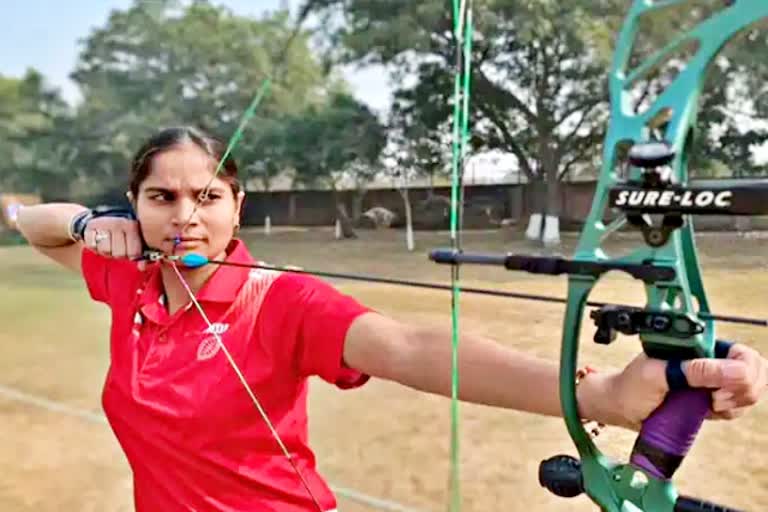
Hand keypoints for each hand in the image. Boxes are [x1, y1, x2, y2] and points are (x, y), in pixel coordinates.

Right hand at [83, 216, 143, 262]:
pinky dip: (95, 246)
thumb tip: (142, 267)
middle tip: (117, 246)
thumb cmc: (121, 232)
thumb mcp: (134, 239)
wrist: (100, 217)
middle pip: (119, 254)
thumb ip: (141, 254)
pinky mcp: (90, 227)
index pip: (134, 253)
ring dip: (107, 251)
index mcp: (131, 226)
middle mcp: (117, 223)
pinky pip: (93, 246)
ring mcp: (103, 224)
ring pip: (105, 251)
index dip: (132, 256)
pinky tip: (98, 239)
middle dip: (118, 254)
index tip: (131, 251)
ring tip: (108, 243)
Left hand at [599, 344, 766, 429]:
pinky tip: (706, 412)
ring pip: (750, 392)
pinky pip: (738, 407)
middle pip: (756, 373)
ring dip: (735, 404)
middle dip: (743, 391)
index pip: (744, 355)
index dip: (742, 374)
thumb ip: (694, 371)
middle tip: (713, 401)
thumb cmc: (632, 386)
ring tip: (707, 406)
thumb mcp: (658, 375)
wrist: (620, 407)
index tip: (717, 390)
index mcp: (699, 346)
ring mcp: (713, 380)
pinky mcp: (711, 398)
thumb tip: (735, 370)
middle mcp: (711, 360)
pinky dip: (729, 412)